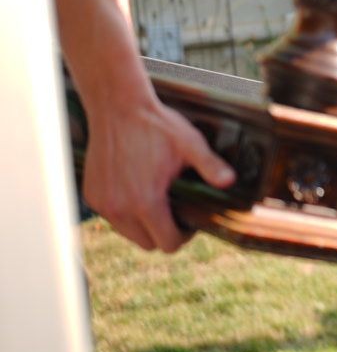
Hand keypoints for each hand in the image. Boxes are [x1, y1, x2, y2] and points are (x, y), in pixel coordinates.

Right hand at [80, 94, 235, 252]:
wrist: (117, 107)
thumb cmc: (156, 125)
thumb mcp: (191, 144)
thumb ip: (211, 166)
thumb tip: (230, 182)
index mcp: (146, 202)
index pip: (167, 244)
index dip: (183, 236)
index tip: (190, 220)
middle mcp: (120, 209)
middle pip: (147, 244)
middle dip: (164, 233)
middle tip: (175, 211)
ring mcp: (102, 203)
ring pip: (128, 233)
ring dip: (143, 225)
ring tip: (157, 200)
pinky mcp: (91, 195)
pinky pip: (111, 217)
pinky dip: (125, 212)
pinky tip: (136, 190)